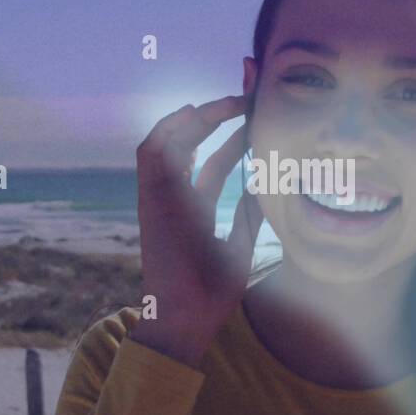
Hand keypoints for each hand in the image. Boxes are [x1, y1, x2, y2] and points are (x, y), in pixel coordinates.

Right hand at [128, 95, 263, 367]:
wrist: (184, 320)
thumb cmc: (210, 295)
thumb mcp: (240, 249)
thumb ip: (248, 218)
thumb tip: (265, 189)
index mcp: (194, 211)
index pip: (213, 162)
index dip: (232, 136)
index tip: (253, 114)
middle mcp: (174, 199)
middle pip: (191, 144)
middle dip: (213, 114)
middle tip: (246, 94)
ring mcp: (160, 199)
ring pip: (167, 142)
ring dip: (194, 118)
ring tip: (226, 100)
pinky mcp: (151, 201)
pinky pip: (152, 155)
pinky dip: (169, 129)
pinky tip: (195, 113)